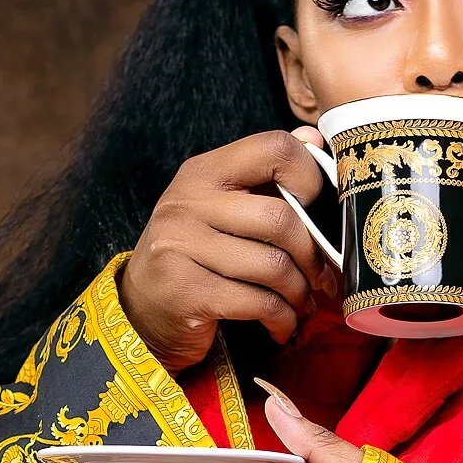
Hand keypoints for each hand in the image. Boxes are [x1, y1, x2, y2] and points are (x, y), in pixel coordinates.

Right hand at [121, 129, 330, 370]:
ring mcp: (182, 246)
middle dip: (313, 256)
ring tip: (302, 304)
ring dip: (299, 294)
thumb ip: (266, 175)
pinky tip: (283, 325)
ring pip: (273, 266)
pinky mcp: (187, 291)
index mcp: (204, 172)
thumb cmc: (195, 255)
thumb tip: (313, 138)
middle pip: (280, 220)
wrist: (141, 311)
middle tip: (321, 278)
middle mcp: (188, 202)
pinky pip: (257, 303)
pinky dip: (282, 319)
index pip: (272, 148)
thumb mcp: (221, 207)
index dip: (309, 176)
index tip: (318, 210)